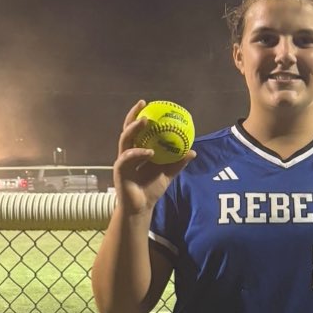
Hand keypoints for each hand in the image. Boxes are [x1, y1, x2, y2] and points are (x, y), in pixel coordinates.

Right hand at [113, 100, 195, 214]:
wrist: (141, 208)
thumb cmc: (151, 189)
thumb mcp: (168, 174)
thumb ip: (178, 162)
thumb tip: (193, 151)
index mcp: (138, 151)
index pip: (137, 130)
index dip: (140, 116)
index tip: (148, 104)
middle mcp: (128, 152)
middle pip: (127, 129)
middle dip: (133, 115)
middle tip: (143, 105)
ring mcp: (123, 160)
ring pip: (125, 140)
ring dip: (133, 129)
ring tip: (144, 121)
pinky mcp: (120, 170)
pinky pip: (128, 158)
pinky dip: (138, 153)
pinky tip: (149, 152)